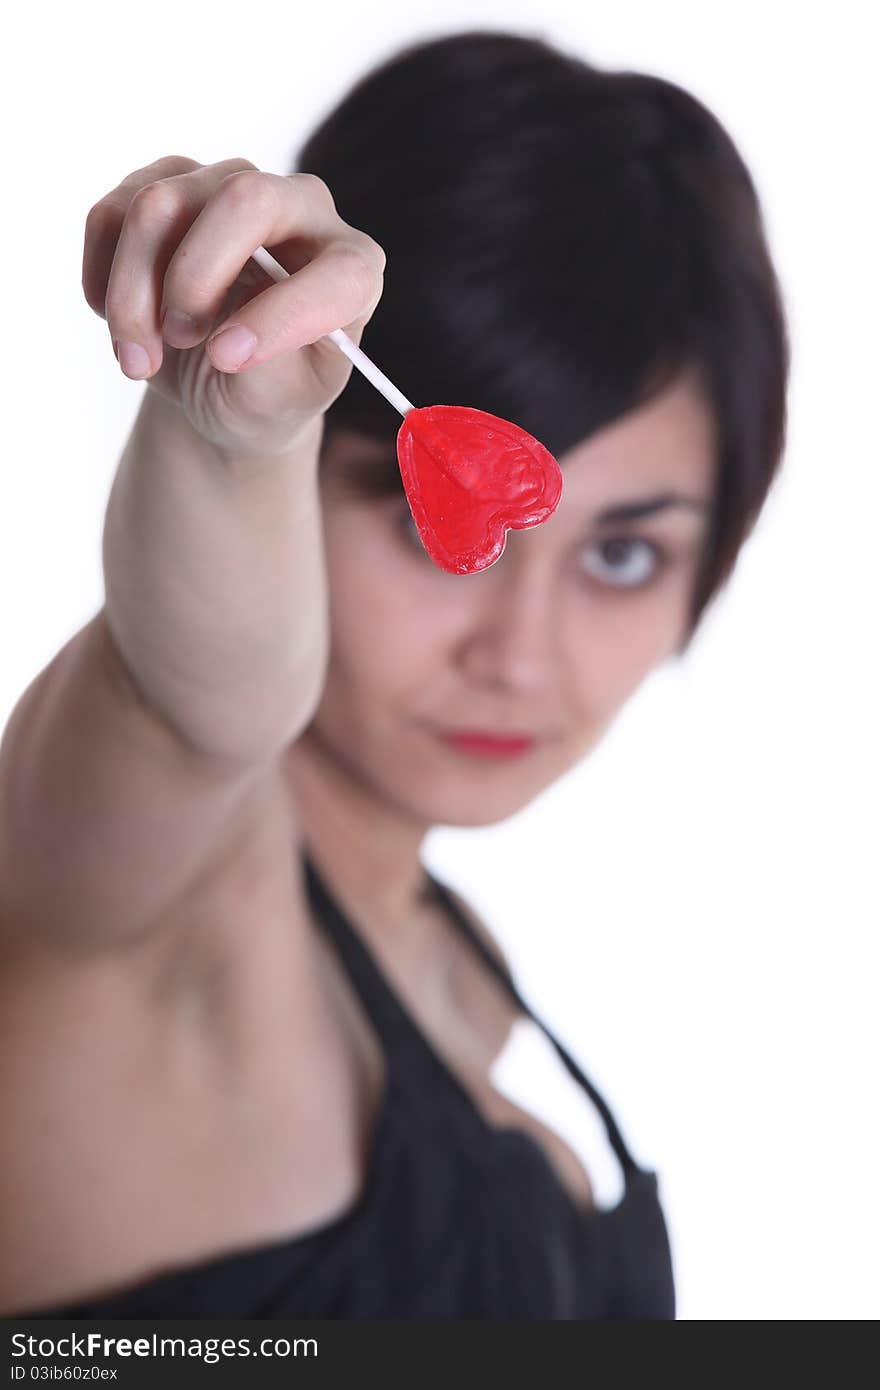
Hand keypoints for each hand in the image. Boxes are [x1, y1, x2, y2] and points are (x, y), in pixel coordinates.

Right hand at [82, 155, 385, 455]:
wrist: (218, 385)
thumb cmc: (265, 395)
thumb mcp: (279, 406)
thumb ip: (269, 373)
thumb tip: (226, 341)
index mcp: (351, 267)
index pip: (338, 271)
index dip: (280, 315)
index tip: (228, 359)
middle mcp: (299, 208)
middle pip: (244, 197)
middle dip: (194, 278)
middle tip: (179, 341)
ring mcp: (228, 186)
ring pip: (159, 207)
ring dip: (134, 297)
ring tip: (143, 360)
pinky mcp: (165, 185)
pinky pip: (112, 215)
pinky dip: (105, 282)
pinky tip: (128, 324)